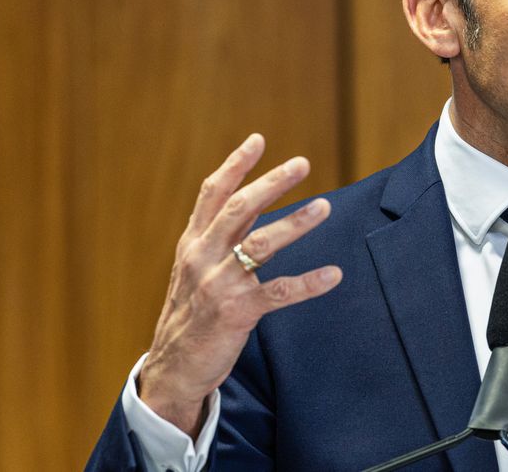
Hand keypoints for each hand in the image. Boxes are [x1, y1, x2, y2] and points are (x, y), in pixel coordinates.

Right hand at [138, 134, 342, 437]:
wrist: (173, 366)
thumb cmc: (190, 312)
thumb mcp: (193, 268)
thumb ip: (216, 236)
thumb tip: (246, 200)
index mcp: (192, 243)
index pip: (212, 194)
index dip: (235, 165)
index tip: (258, 140)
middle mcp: (203, 257)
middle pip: (239, 209)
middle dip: (272, 183)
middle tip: (302, 163)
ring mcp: (219, 284)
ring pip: (260, 244)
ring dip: (296, 224)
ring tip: (325, 207)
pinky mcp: (237, 312)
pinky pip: (279, 293)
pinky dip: (309, 283)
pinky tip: (334, 275)